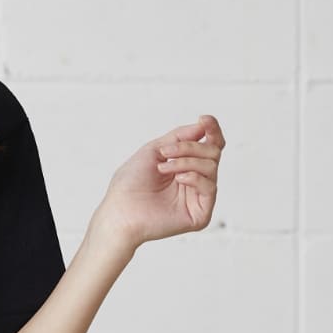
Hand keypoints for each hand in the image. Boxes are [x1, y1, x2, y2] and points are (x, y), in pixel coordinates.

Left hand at [90, 114, 224, 252]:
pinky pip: (210, 186)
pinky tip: (178, 179)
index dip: (211, 129)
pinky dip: (194, 177)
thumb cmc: (130, 183)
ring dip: (186, 161)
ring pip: (212, 166)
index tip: (204, 119)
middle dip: (190, 147)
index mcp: (184, 165)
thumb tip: (204, 125)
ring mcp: (198, 197)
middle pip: (213, 152)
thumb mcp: (154, 150)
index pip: (209, 145)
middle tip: (166, 152)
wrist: (119, 211)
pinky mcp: (201, 213)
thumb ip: (181, 136)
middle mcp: (194, 180)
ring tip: (163, 167)